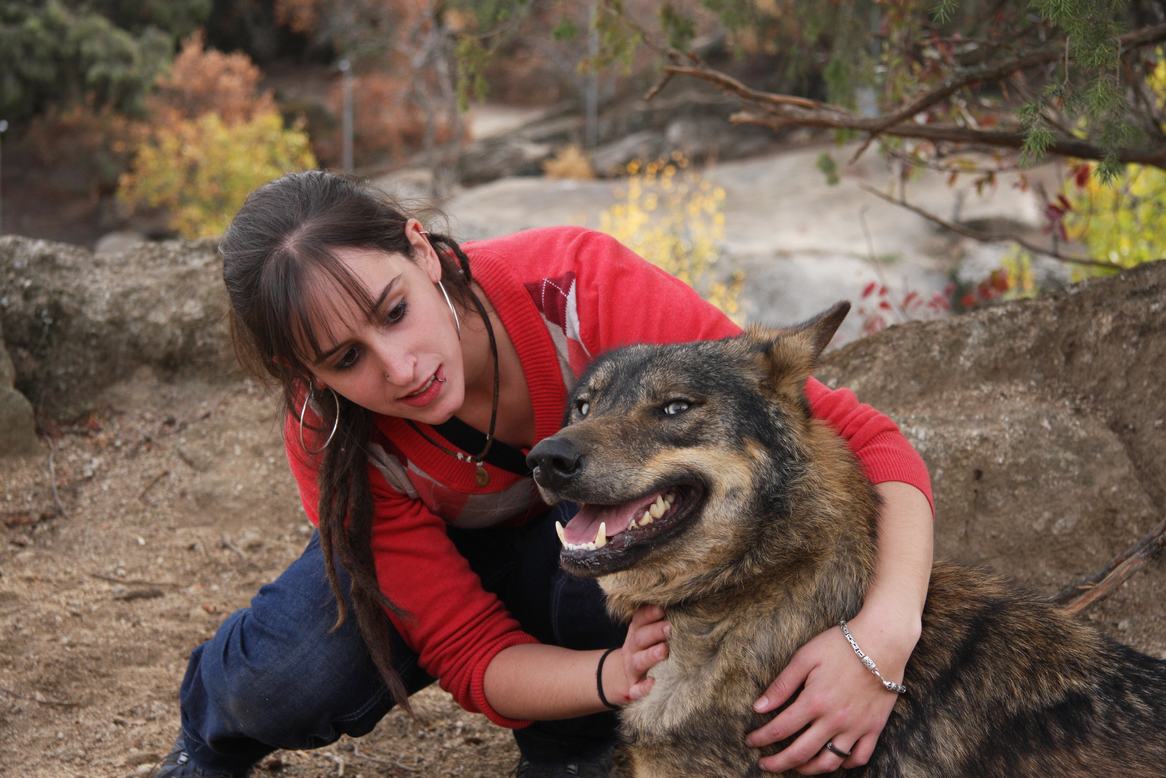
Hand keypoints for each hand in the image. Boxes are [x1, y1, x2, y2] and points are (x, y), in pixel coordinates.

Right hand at [607, 604, 670, 703]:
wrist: (625, 677)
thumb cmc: (647, 649)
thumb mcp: (648, 633)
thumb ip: (661, 621)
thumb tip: (686, 603)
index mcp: (637, 632)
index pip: (640, 619)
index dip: (649, 614)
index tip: (662, 609)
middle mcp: (632, 648)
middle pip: (641, 638)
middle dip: (655, 632)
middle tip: (670, 627)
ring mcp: (632, 668)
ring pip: (639, 661)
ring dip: (650, 655)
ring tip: (663, 650)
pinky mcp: (633, 688)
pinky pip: (636, 689)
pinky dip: (643, 688)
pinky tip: (652, 684)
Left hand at [746, 609, 917, 773]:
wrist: (882, 641)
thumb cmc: (841, 645)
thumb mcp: (805, 657)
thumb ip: (782, 685)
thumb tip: (759, 707)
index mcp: (814, 701)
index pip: (780, 729)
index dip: (761, 738)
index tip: (750, 741)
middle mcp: (834, 720)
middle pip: (800, 753)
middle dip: (778, 763)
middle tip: (764, 765)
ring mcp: (856, 727)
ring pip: (829, 762)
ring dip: (808, 769)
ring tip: (795, 767)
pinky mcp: (874, 728)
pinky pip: (860, 757)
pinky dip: (845, 764)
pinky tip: (832, 760)